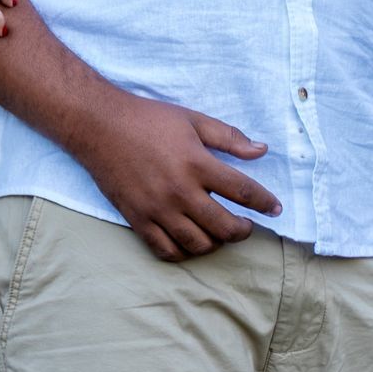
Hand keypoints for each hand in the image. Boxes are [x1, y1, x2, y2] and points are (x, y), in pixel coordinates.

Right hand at [76, 91, 282, 261]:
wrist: (98, 125)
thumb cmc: (147, 119)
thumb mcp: (191, 119)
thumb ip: (228, 137)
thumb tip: (262, 150)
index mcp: (196, 163)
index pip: (243, 192)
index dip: (265, 203)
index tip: (275, 209)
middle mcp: (179, 190)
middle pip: (225, 227)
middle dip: (243, 230)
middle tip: (245, 225)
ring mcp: (157, 208)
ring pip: (198, 244)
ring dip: (216, 243)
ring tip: (218, 233)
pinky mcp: (137, 218)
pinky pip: (166, 250)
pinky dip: (183, 253)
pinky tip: (189, 242)